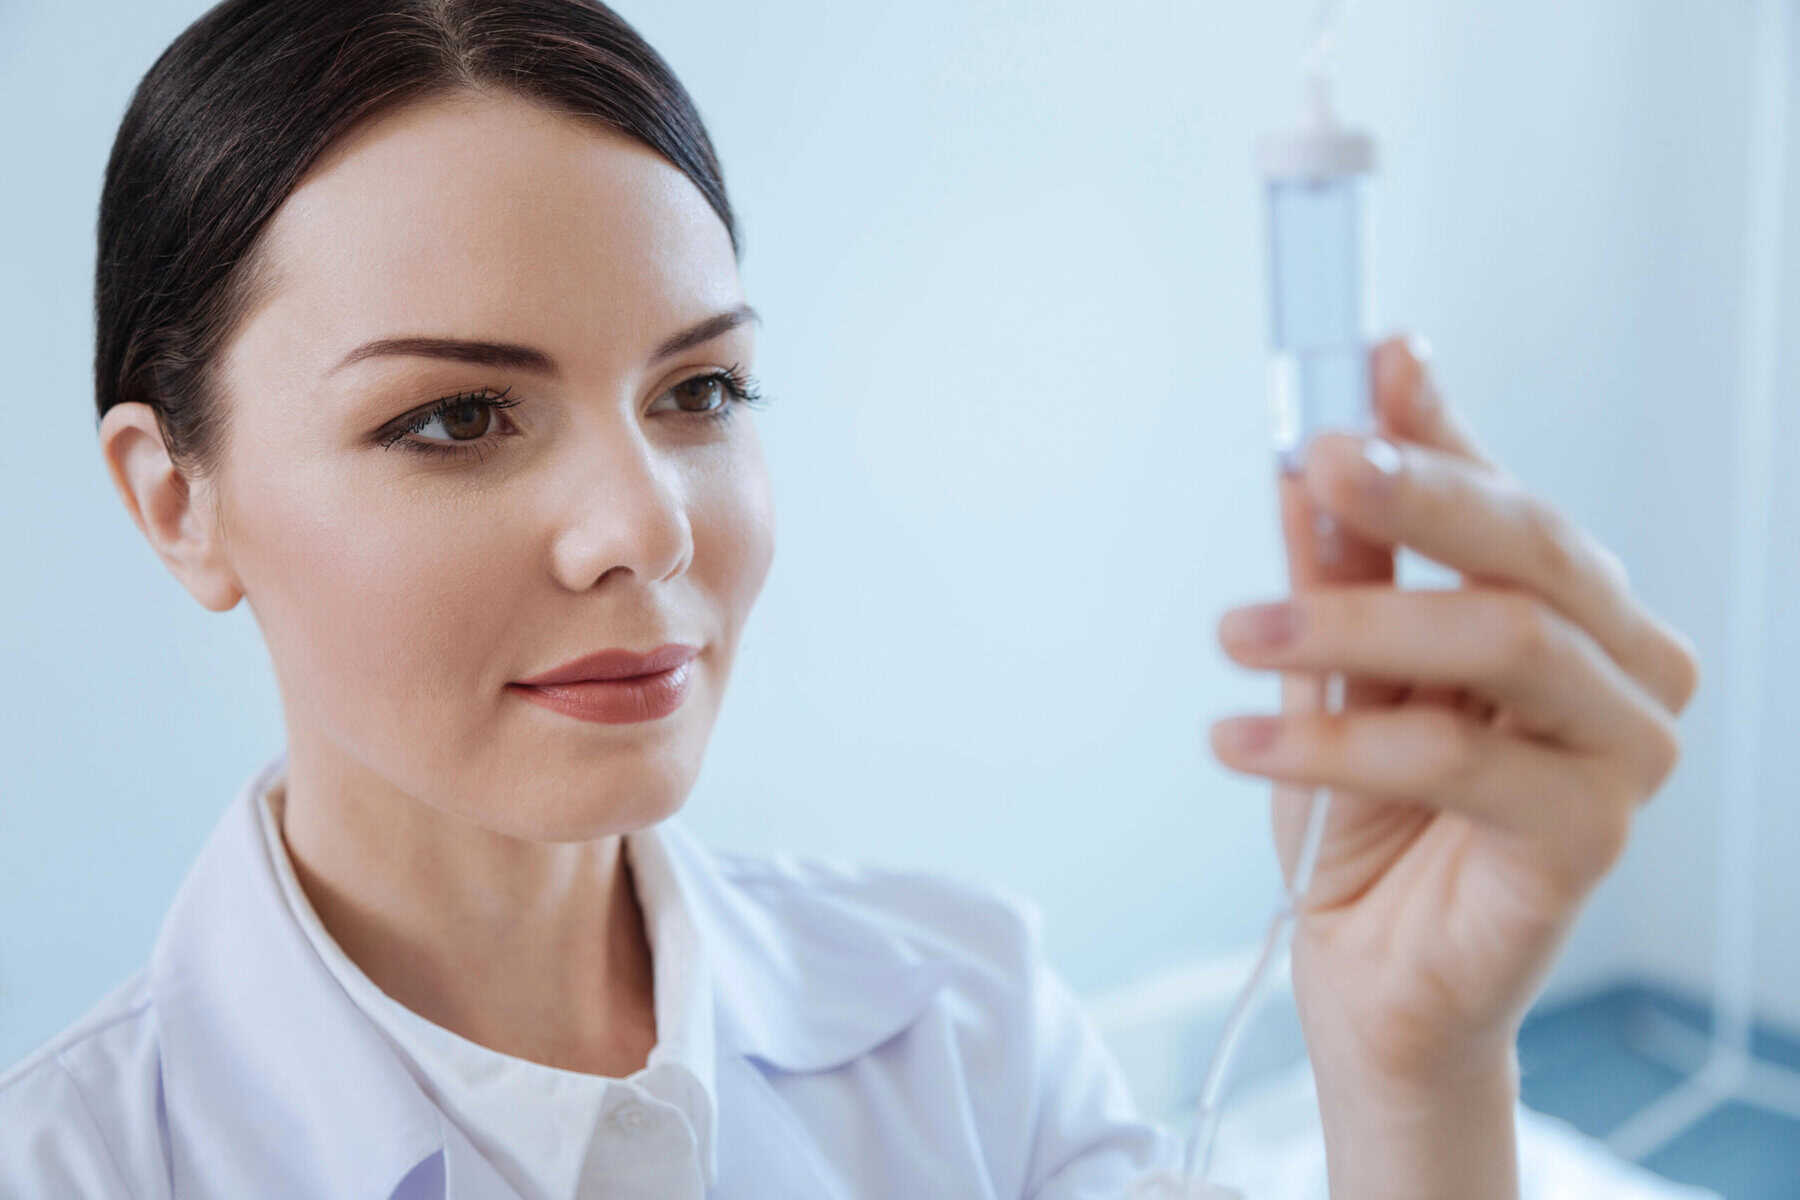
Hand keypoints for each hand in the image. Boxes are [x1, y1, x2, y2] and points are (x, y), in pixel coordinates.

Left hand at [1209, 335, 1699, 1100]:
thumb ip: (1338, 571)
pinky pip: (1461, 756)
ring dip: (1354, 620)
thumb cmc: (1368, 819)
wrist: (1373, 976)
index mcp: (1571, 610)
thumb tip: (1312, 459)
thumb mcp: (1332, 674)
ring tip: (1237, 634)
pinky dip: (1339, 740)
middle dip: (1412, 494)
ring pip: (1502, 636)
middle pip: (1529, 545)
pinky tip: (1242, 741)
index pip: (1507, 493)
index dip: (1440, 423)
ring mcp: (1625, 750)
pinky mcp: (1590, 835)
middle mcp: (1622, 665)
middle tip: (1314, 462)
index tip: (1368, 358)